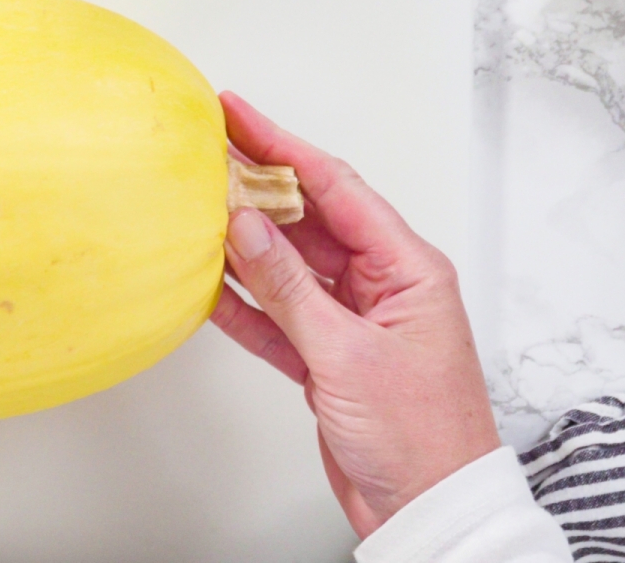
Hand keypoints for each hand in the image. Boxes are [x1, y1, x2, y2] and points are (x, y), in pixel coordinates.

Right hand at [210, 92, 498, 538]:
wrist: (427, 509)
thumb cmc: (421, 437)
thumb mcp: (346, 354)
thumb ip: (290, 287)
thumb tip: (246, 224)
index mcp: (407, 269)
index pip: (336, 188)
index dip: (282, 145)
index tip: (238, 114)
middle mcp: (382, 286)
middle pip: (309, 219)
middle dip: (257, 187)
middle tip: (206, 153)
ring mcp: (353, 321)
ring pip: (289, 266)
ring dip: (245, 244)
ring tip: (196, 207)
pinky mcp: (328, 357)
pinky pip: (278, 315)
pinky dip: (245, 302)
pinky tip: (208, 284)